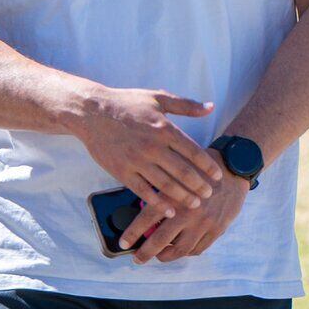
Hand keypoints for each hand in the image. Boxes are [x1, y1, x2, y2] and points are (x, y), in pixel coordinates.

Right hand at [67, 87, 223, 212]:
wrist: (91, 112)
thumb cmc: (126, 103)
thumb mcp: (158, 97)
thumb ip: (186, 105)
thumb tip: (211, 108)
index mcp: (164, 129)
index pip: (194, 152)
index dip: (208, 167)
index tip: (218, 176)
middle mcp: (153, 147)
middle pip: (183, 172)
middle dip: (200, 186)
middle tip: (210, 194)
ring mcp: (136, 161)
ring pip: (166, 185)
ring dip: (183, 197)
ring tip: (195, 204)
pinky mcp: (121, 171)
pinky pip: (143, 191)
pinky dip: (158, 203)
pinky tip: (169, 210)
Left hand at [125, 172, 244, 262]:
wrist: (234, 167)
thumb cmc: (200, 168)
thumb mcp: (176, 173)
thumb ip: (161, 192)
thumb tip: (143, 209)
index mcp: (174, 196)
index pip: (146, 220)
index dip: (132, 234)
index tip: (123, 244)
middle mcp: (188, 212)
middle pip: (161, 241)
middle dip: (146, 253)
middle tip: (136, 259)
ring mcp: (204, 223)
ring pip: (181, 250)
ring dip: (167, 256)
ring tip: (159, 256)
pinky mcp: (218, 228)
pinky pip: (199, 248)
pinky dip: (187, 252)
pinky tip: (180, 250)